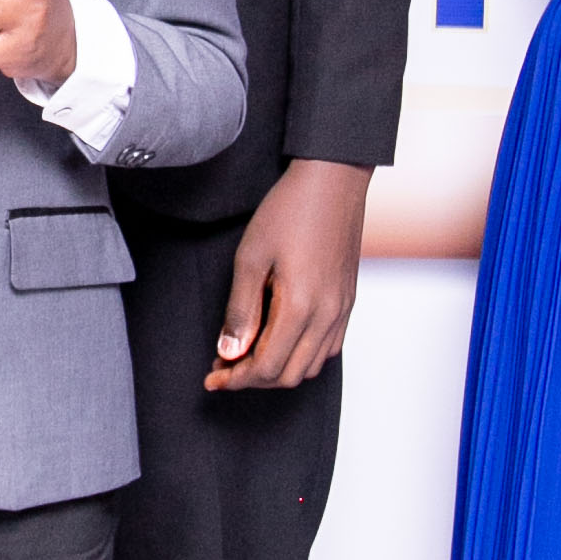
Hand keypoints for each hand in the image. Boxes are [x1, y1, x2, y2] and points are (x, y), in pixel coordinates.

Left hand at [204, 159, 372, 392]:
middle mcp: (327, 315)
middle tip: (223, 367)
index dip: (236, 378)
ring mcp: (342, 310)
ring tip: (246, 355)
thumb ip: (240, 310)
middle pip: (288, 375)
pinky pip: (328, 348)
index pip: (267, 367)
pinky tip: (278, 341)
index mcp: (301, 306)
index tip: (212, 376)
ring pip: (310, 366)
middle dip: (252, 379)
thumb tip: (230, 352)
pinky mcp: (348, 301)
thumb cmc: (288, 211)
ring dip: (277, 370)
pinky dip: (301, 357)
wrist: (333, 180)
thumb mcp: (250, 258)